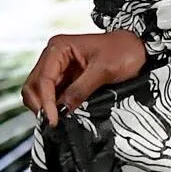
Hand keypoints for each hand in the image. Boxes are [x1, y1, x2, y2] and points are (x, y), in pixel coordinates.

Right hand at [21, 29, 146, 126]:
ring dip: (44, 107)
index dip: (46, 102)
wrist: (137, 48)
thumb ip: (81, 89)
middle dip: (40, 106)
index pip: (43, 78)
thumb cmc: (123, 51)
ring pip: (38, 92)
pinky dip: (53, 107)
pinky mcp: (65, 79)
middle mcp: (53, 57)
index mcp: (58, 48)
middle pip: (33, 85)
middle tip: (53, 124)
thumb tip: (63, 110)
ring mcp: (58, 68)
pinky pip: (52, 95)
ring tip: (57, 121)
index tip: (53, 120)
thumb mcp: (104, 70)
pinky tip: (62, 116)